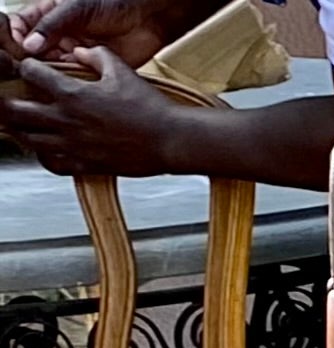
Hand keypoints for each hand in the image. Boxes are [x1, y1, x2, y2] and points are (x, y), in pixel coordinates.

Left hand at [0, 45, 191, 170]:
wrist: (171, 140)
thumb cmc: (150, 108)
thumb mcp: (120, 69)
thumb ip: (94, 55)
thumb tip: (78, 52)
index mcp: (72, 93)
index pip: (28, 72)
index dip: (26, 66)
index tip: (32, 69)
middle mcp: (67, 120)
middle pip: (15, 111)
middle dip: (7, 102)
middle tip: (9, 99)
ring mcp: (75, 145)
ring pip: (27, 139)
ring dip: (21, 129)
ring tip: (23, 123)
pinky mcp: (87, 165)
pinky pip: (51, 163)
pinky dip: (44, 155)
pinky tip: (49, 148)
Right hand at [5, 0, 201, 68]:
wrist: (146, 18)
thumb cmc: (112, 3)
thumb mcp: (75, 8)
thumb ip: (52, 25)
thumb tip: (29, 45)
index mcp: (49, 13)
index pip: (22, 24)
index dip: (16, 34)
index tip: (17, 45)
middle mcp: (58, 33)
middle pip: (34, 49)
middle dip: (30, 58)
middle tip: (28, 68)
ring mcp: (73, 51)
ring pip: (52, 66)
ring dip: (49, 73)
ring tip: (47, 79)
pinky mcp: (91, 69)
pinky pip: (74, 79)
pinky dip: (69, 83)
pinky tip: (66, 87)